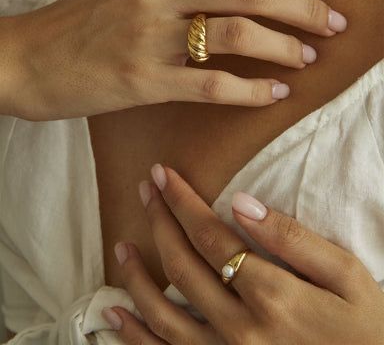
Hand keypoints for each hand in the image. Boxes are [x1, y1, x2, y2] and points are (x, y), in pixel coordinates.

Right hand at [8, 0, 345, 119]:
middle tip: (334, 23)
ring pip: (238, 34)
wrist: (27, 58)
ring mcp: (150, 35)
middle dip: (304, 7)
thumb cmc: (79, 22)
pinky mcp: (142, 79)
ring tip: (308, 59)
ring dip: (284, 47)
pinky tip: (273, 95)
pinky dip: (250, 90)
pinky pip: (210, 84)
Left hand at [103, 165, 383, 343]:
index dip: (182, 201)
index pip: (210, 235)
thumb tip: (242, 203)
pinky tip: (115, 314)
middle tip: (146, 189)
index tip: (164, 175)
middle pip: (183, 264)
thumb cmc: (363, 323)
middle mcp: (240, 328)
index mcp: (271, 294)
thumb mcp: (344, 274)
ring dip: (137, 275)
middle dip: (159, 220)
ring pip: (164, 313)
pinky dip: (135, 336)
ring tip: (121, 243)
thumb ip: (292, 238)